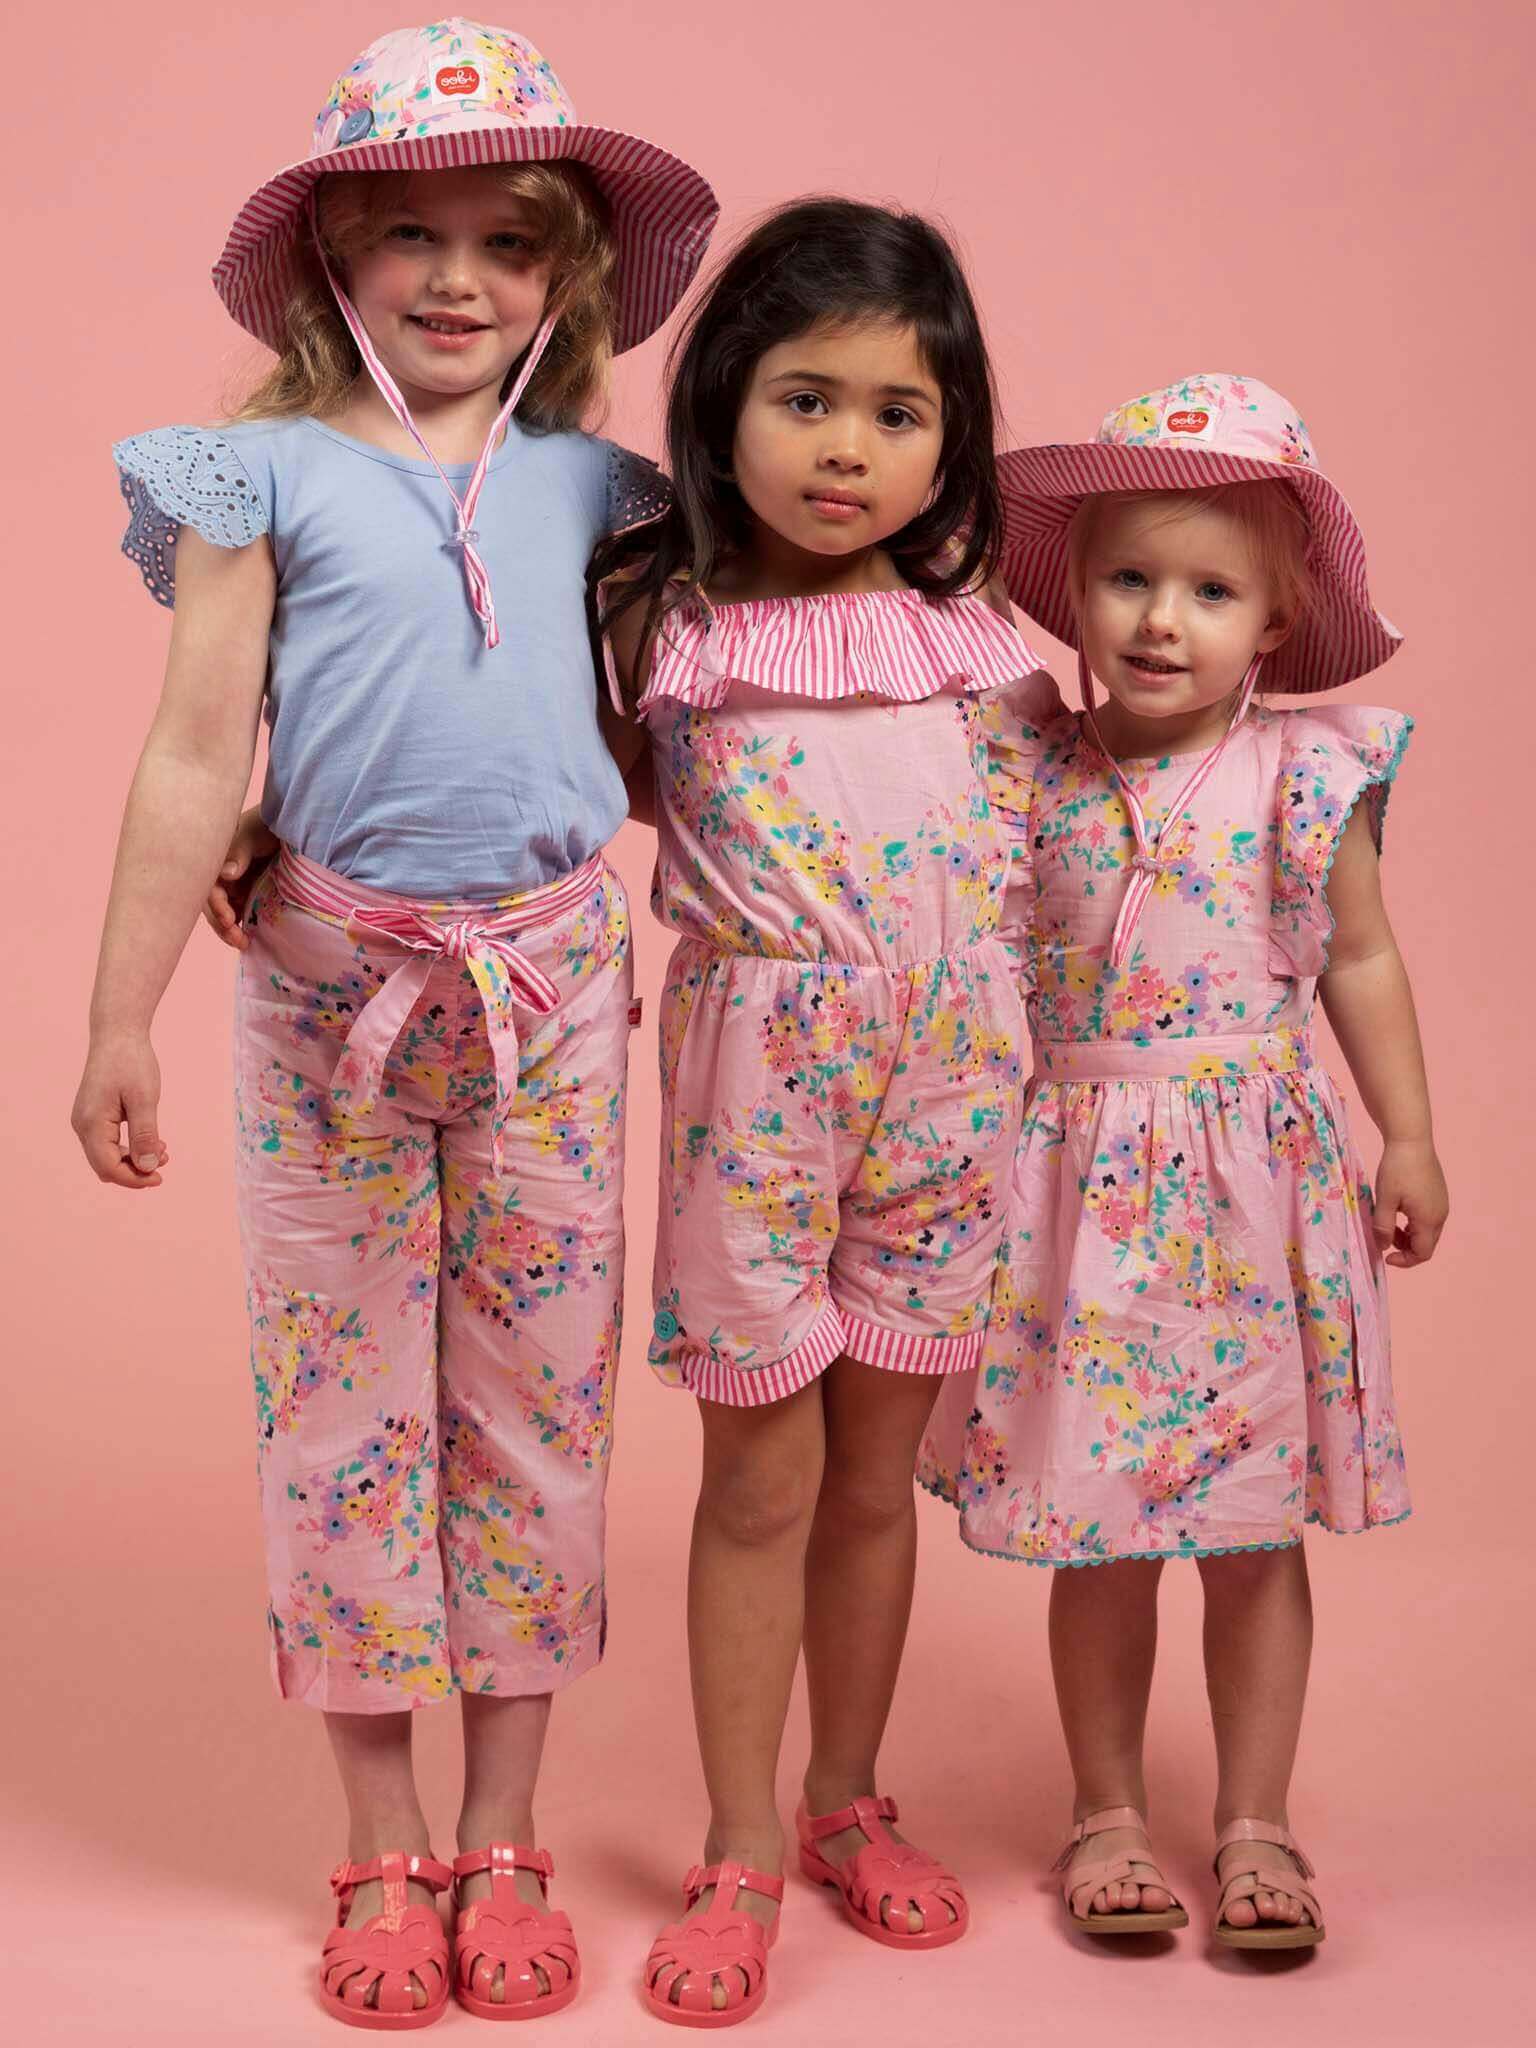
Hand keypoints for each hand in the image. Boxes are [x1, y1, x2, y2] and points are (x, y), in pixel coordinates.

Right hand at [71, 1031, 168, 1189]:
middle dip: (135, 1170)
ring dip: (133, 1159)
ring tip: (162, 1150)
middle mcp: (82, 1125)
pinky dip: (128, 1146)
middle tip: (164, 1161)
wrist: (118, 1034)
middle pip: (105, 1165)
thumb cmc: (131, 1062)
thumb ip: (145, 1135)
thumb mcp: (145, 1100)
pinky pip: (107, 1142)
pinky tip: (151, 1140)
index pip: (108, 1167)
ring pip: (106, 1155)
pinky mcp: (93, 1115)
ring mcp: (85, 1120)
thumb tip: (147, 1167)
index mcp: (91, 1123)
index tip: (159, 1178)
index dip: (134, 1178)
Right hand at [203, 808, 278, 950]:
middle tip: (237, 939)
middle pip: (213, 904)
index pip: (207, 886)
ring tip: (243, 944)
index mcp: (216, 858)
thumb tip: (227, 874)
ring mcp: (235, 885)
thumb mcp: (254, 831)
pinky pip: (241, 912)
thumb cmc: (269, 823)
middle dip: (222, 924)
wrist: (294, 825)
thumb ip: (240, 850)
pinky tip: (250, 940)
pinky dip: (243, 926)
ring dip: (230, 930)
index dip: (216, 905)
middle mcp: (222, 874)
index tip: (229, 918)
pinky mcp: (250, 893)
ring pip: (226, 911)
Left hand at [1372, 1138, 1448, 1267]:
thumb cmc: (1397, 1169)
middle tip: (1384, 1238)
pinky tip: (1398, 1211)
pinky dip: (1413, 1223)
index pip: (1423, 1253)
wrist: (1411, 1139)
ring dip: (1408, 1235)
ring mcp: (1442, 1204)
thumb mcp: (1385, 1200)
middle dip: (1405, 1248)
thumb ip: (1383, 1227)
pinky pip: (1428, 1218)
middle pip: (1427, 1244)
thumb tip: (1383, 1247)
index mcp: (1429, 1219)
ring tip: (1388, 1224)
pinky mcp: (1438, 1194)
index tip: (1385, 1255)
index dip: (1404, 1260)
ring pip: (1427, 1231)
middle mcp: (1441, 1214)